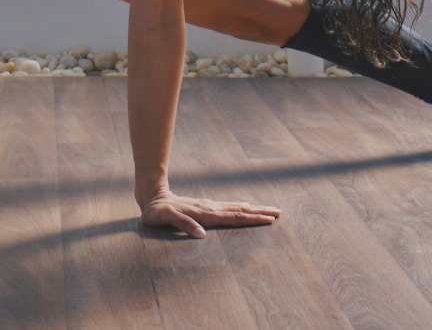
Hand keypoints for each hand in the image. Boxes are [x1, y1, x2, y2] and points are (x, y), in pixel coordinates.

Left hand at [138, 190, 281, 238]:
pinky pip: (228, 207)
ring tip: (269, 210)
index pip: (234, 217)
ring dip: (254, 209)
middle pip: (240, 210)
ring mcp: (209, 206)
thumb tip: (201, 235)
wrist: (152, 196)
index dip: (252, 219)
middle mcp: (210, 208)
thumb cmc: (157, 211)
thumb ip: (183, 225)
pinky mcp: (205, 206)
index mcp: (205, 214)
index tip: (269, 220)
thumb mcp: (165, 219)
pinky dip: (241, 207)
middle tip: (279, 213)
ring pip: (236, 207)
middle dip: (260, 212)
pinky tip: (246, 205)